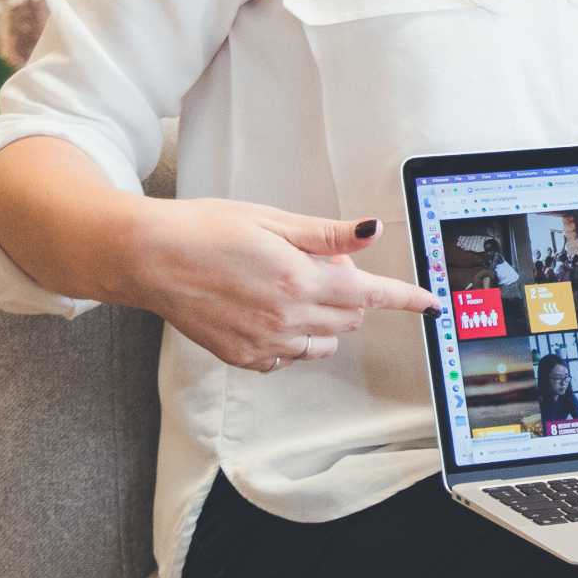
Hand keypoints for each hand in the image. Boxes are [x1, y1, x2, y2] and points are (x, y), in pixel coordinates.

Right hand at [129, 198, 443, 373]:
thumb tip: (371, 232)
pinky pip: (289, 356)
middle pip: (350, 319)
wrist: (146, 258)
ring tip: (293, 285)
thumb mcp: (272, 221)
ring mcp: (264, 343)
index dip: (407, 298)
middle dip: (352, 293)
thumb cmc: (204, 230)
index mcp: (299, 281)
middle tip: (321, 262)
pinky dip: (295, 337)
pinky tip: (271, 310)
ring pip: (324, 342)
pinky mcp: (242, 357)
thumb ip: (327, 236)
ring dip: (327, 319)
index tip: (431, 302)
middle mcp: (286, 318)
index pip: (371, 296)